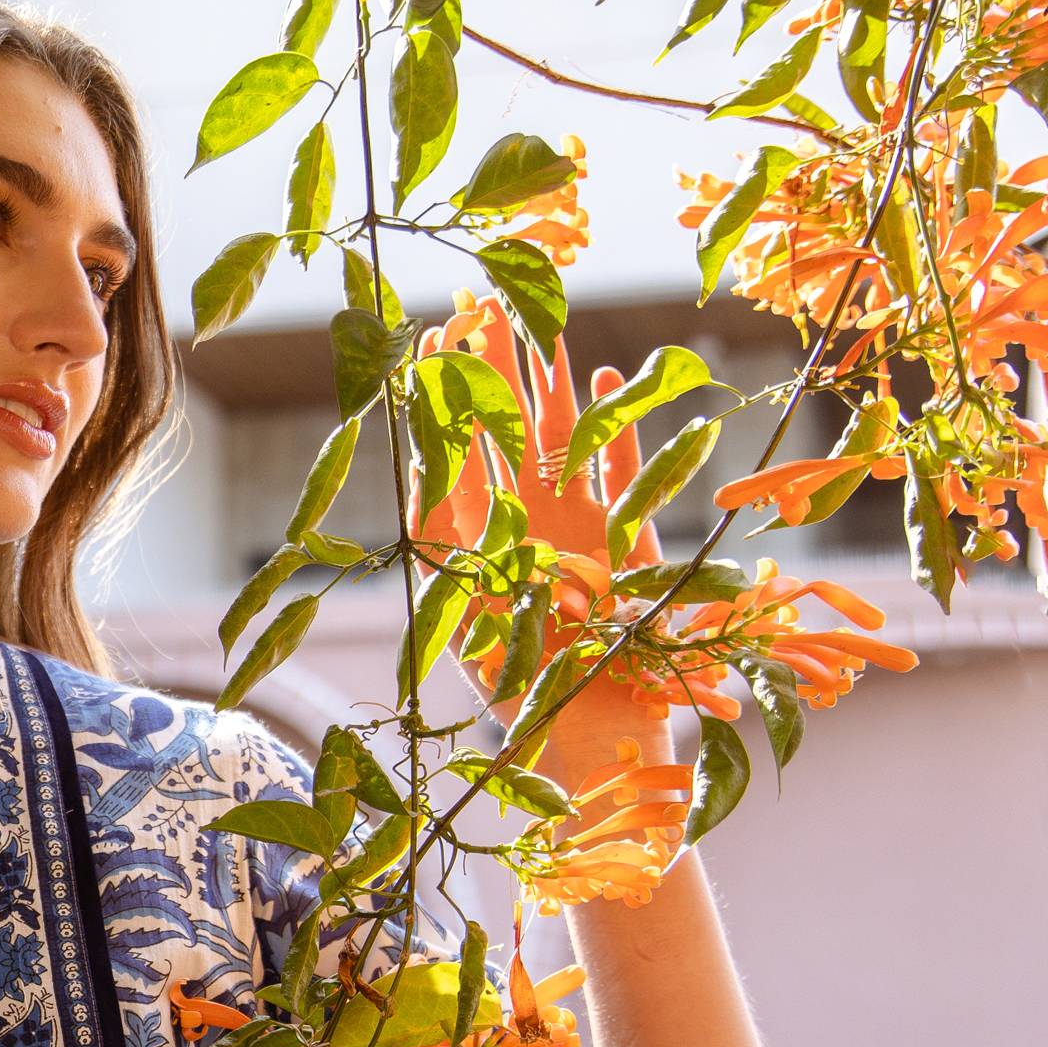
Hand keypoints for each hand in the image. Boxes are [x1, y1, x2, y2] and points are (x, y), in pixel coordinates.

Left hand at [415, 302, 694, 905]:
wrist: (596, 745)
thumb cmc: (526, 696)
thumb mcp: (470, 616)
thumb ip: (447, 547)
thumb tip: (423, 472)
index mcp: (474, 548)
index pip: (450, 455)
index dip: (443, 396)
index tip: (433, 336)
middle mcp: (518, 532)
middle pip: (500, 435)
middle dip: (493, 370)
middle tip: (484, 301)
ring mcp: (572, 533)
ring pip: (556, 441)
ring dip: (546, 383)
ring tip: (537, 322)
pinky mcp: (624, 543)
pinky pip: (618, 467)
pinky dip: (611, 421)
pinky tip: (600, 371)